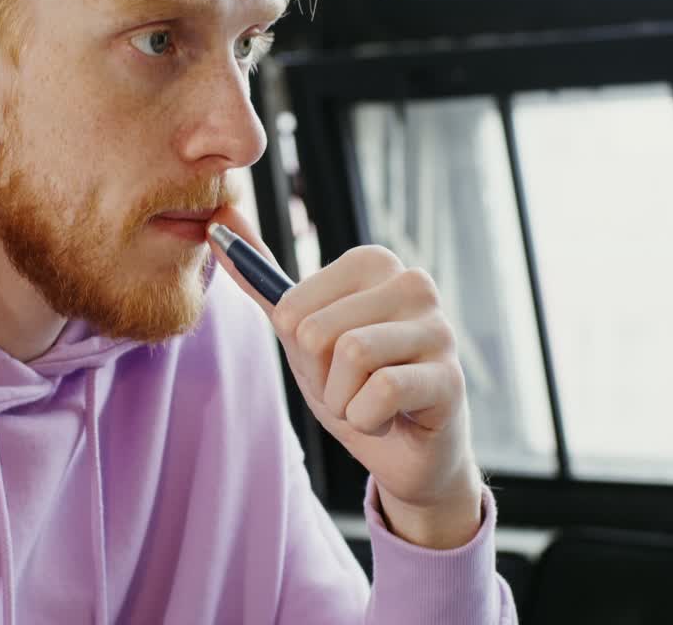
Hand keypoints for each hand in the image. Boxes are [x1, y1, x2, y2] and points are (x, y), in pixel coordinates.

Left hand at [208, 207, 481, 549]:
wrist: (404, 453)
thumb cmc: (354, 385)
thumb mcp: (300, 332)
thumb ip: (261, 279)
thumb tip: (221, 218)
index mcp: (373, 262)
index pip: (291, 308)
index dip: (299, 349)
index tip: (330, 360)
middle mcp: (413, 283)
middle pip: (317, 332)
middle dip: (322, 378)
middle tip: (353, 387)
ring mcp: (439, 327)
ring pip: (351, 356)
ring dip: (344, 401)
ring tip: (370, 403)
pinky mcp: (451, 376)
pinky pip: (382, 392)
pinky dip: (369, 420)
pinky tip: (392, 419)